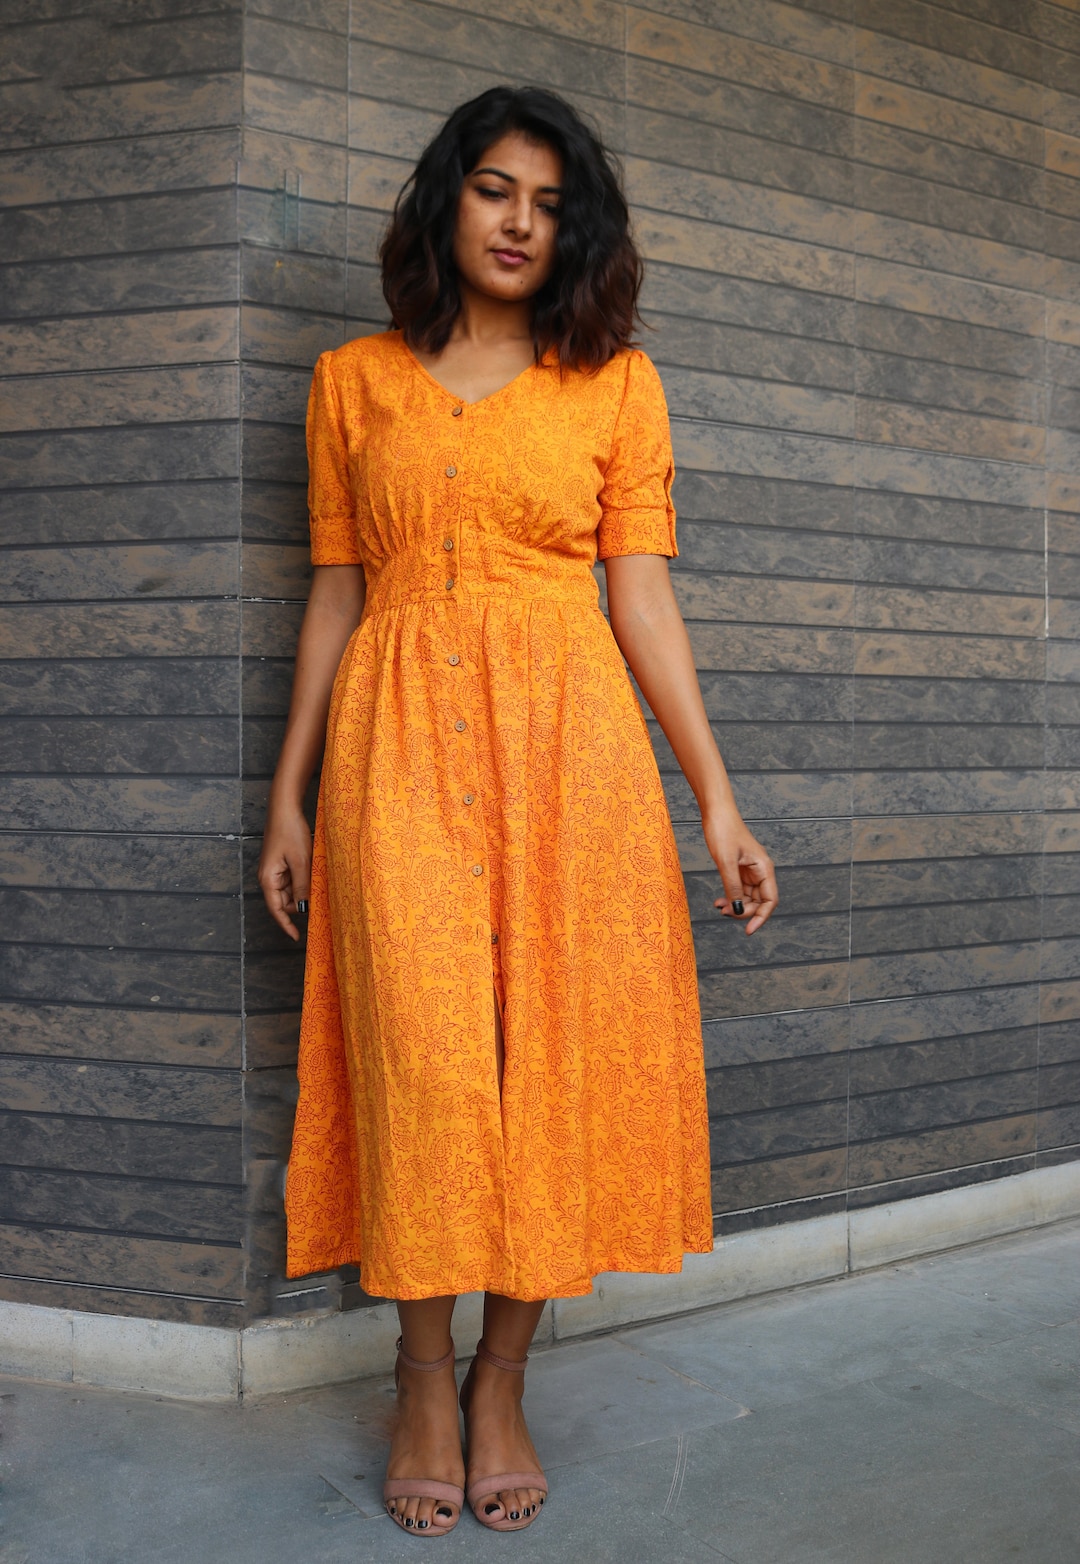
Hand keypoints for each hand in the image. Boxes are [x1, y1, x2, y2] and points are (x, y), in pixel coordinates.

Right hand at [257, 801, 312, 941]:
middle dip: (300, 902)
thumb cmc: (290, 832)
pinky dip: (303, 880)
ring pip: (291, 890)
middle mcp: (269, 877)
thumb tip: (303, 909)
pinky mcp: (282, 864)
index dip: (286, 924)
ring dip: (303, 889)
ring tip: (315, 876)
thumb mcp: (300, 861)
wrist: (285, 809)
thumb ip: (301, 886)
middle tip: (319, 897)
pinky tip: (313, 872)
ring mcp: (275, 870)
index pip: (276, 909)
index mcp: (268, 879)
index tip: (297, 937)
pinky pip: (293, 879)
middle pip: (285, 901)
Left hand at [702, 809, 777, 934]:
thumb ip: (733, 888)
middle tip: (725, 913)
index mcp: (764, 868)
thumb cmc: (723, 830)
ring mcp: (750, 870)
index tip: (748, 930)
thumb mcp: (726, 862)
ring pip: (748, 897)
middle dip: (744, 911)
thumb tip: (738, 910)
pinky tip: (719, 901)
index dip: (761, 917)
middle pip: (759, 901)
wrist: (716, 811)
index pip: (770, 901)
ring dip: (735, 905)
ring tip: (719, 908)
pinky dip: (730, 897)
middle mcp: (760, 871)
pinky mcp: (739, 868)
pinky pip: (738, 889)